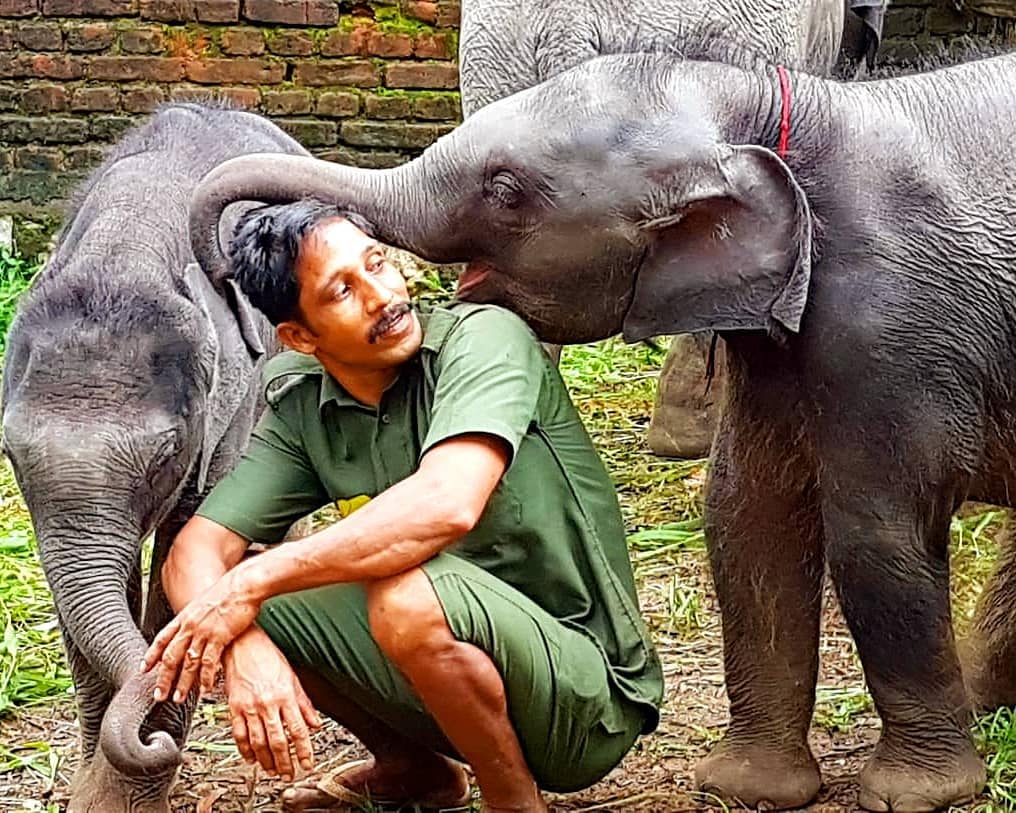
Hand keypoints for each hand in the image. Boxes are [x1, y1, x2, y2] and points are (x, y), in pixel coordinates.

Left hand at [142, 565, 262, 702]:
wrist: (243, 584)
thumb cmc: (230, 590)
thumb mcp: (205, 602)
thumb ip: (197, 616)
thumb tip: (194, 625)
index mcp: (185, 616)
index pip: (161, 639)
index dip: (151, 656)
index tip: (144, 669)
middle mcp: (190, 625)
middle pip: (170, 656)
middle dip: (163, 678)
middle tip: (159, 695)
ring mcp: (203, 632)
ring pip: (187, 663)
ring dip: (182, 683)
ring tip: (179, 698)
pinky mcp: (219, 637)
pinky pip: (209, 662)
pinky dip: (206, 678)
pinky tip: (205, 688)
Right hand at [224, 628, 321, 781]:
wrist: (243, 645)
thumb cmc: (269, 657)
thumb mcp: (293, 677)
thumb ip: (304, 703)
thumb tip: (315, 723)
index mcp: (285, 695)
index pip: (298, 730)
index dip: (304, 750)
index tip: (308, 763)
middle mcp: (268, 703)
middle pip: (278, 741)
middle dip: (285, 762)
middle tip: (289, 773)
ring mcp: (250, 707)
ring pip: (258, 742)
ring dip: (266, 760)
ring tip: (272, 770)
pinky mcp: (234, 707)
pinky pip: (239, 734)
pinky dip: (245, 749)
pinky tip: (252, 757)